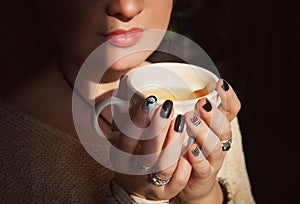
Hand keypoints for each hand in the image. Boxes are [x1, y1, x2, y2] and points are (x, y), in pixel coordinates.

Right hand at [112, 96, 190, 199]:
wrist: (137, 185)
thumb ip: (130, 119)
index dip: (139, 119)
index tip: (151, 101)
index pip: (127, 138)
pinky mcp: (167, 191)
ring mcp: (151, 184)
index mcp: (120, 156)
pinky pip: (178, 181)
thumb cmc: (133, 155)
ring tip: (181, 122)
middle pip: (147, 152)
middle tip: (168, 108)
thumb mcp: (126, 138)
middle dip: (159, 129)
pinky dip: (184, 165)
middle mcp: (134, 172)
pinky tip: (191, 147)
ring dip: (174, 143)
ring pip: (164, 166)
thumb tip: (134, 90)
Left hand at [177, 79, 240, 203]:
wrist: (192, 181)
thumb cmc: (190, 148)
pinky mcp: (204, 175)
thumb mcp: (191, 127)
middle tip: (201, 103)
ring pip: (215, 146)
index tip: (221, 83)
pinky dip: (198, 158)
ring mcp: (213, 159)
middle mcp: (219, 142)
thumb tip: (169, 89)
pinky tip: (190, 148)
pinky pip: (204, 167)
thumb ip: (186, 111)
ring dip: (203, 132)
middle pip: (224, 127)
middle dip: (213, 114)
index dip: (229, 97)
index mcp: (218, 127)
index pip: (231, 110)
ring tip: (190, 120)